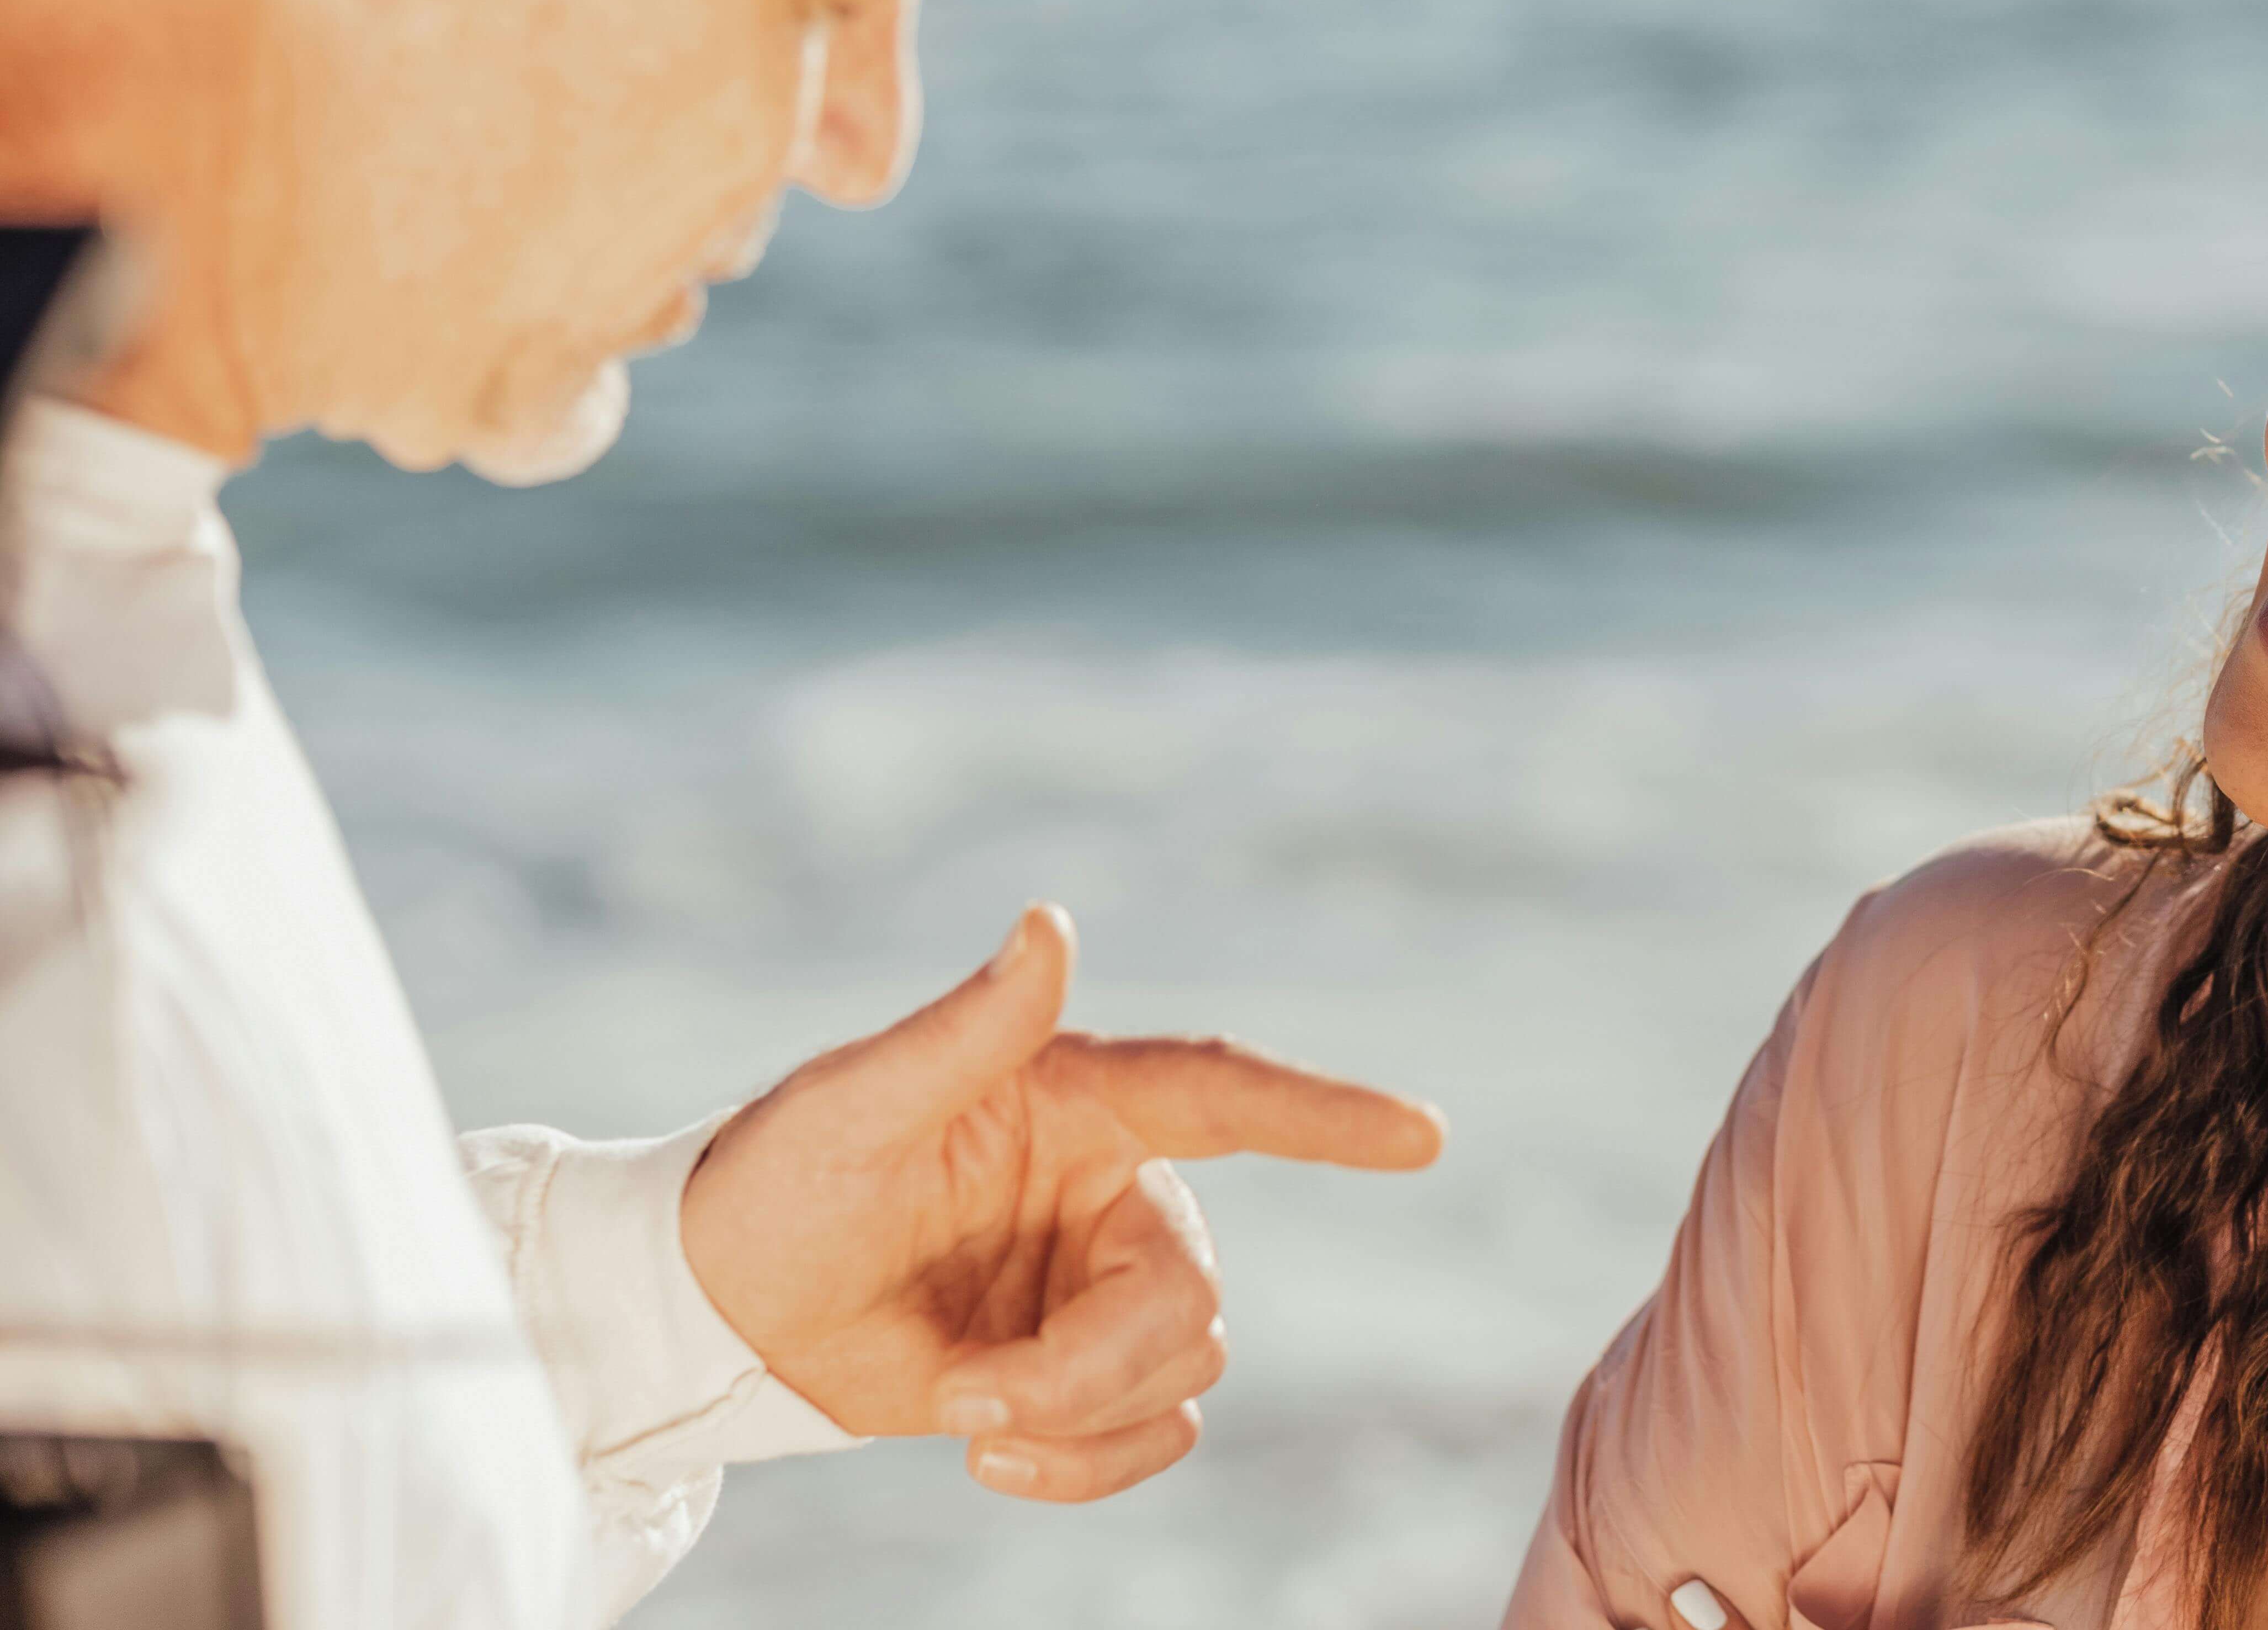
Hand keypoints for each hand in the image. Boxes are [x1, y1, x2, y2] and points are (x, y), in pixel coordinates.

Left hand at [679, 903, 1444, 1500]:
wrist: (725, 1312)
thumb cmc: (779, 1181)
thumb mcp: (855, 1105)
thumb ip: (962, 1027)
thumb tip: (1049, 922)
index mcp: (1079, 1101)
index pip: (1226, 1095)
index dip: (1326, 1114)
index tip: (1421, 1136)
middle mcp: (1112, 1187)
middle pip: (1193, 1290)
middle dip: (1093, 1366)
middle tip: (974, 1402)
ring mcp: (1102, 1284)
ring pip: (1184, 1365)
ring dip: (1076, 1417)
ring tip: (962, 1418)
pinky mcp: (1083, 1371)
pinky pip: (1154, 1430)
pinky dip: (1086, 1466)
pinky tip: (992, 1463)